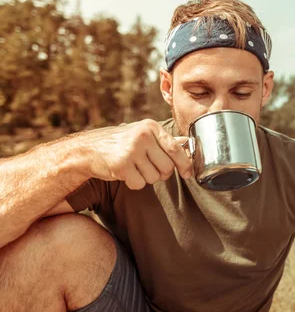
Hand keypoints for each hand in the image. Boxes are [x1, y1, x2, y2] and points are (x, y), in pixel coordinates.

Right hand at [75, 119, 192, 189]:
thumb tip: (187, 142)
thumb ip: (164, 139)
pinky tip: (125, 173)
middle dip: (161, 173)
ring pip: (154, 177)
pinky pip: (139, 184)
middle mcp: (142, 136)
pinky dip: (134, 183)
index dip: (185, 164)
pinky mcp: (121, 165)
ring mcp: (131, 150)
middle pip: (167, 167)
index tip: (188, 173)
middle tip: (148, 167)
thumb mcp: (143, 133)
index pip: (175, 149)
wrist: (88, 149)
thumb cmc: (120, 142)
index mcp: (150, 127)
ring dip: (145, 177)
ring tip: (134, 167)